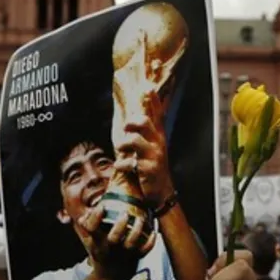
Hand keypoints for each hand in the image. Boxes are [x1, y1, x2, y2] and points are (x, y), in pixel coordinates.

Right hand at [75, 204, 155, 279]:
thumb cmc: (100, 255)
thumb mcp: (90, 243)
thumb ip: (88, 228)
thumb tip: (83, 215)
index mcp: (96, 242)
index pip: (91, 229)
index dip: (95, 217)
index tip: (101, 207)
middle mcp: (109, 248)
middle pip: (113, 238)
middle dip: (120, 225)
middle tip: (125, 213)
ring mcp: (123, 254)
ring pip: (131, 243)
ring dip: (136, 230)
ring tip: (140, 219)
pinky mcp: (134, 258)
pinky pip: (144, 251)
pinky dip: (150, 242)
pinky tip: (153, 232)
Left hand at [112, 90, 174, 207]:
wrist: (160, 192)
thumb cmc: (152, 166)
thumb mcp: (152, 146)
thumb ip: (146, 131)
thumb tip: (136, 116)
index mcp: (158, 136)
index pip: (157, 115)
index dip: (153, 101)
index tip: (147, 88)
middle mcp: (158, 143)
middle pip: (144, 123)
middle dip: (131, 122)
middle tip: (125, 128)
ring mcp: (153, 156)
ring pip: (135, 140)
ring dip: (123, 144)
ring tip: (120, 149)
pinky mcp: (148, 169)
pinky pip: (129, 162)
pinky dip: (121, 164)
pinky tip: (120, 166)